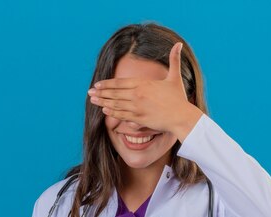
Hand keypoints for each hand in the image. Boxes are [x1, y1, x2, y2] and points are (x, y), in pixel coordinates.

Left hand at [87, 42, 201, 137]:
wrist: (181, 116)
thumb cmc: (178, 98)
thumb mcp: (175, 77)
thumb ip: (174, 60)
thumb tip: (178, 43)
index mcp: (143, 83)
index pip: (120, 82)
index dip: (107, 84)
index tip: (97, 84)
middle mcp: (137, 94)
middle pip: (114, 93)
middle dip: (100, 92)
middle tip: (89, 93)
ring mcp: (137, 107)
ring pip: (115, 104)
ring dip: (102, 102)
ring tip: (92, 101)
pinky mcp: (139, 118)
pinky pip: (122, 115)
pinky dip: (112, 112)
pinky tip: (104, 110)